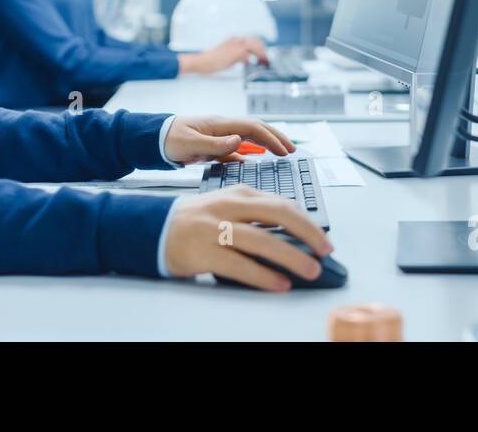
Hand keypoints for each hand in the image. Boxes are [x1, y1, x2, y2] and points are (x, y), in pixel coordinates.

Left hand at [162, 116, 294, 164]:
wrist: (151, 139)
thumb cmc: (167, 139)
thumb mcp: (190, 144)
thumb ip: (215, 145)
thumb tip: (239, 142)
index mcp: (219, 124)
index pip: (253, 127)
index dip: (271, 138)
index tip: (285, 151)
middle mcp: (222, 128)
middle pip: (256, 129)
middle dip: (276, 138)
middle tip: (293, 150)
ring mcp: (219, 136)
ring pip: (249, 137)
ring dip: (267, 144)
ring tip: (282, 154)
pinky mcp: (213, 146)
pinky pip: (236, 149)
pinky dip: (250, 154)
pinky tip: (256, 163)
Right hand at [164, 186, 331, 289]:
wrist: (152, 227)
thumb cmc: (196, 220)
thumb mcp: (226, 206)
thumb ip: (254, 214)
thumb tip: (292, 235)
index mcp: (239, 193)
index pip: (282, 203)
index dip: (307, 222)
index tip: (322, 239)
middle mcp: (230, 206)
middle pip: (279, 214)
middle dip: (308, 233)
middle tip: (325, 251)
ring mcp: (216, 228)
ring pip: (263, 240)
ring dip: (292, 257)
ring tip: (310, 270)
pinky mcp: (204, 251)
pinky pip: (241, 265)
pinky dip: (264, 276)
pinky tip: (280, 284)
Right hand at [178, 37, 268, 74]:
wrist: (203, 61)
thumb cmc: (212, 60)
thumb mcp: (228, 56)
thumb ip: (239, 57)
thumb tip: (248, 59)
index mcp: (234, 40)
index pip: (252, 40)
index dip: (260, 47)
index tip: (264, 54)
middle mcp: (236, 40)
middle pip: (256, 41)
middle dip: (263, 50)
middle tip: (267, 59)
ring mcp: (236, 46)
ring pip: (255, 46)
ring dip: (261, 53)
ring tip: (265, 61)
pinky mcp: (236, 53)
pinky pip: (250, 55)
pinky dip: (255, 59)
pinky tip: (257, 64)